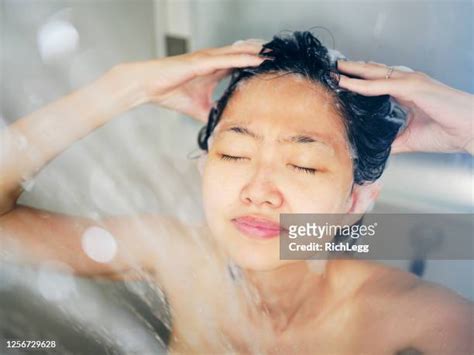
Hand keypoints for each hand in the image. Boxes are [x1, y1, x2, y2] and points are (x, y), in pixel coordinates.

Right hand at [113, 40, 265, 121]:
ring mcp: (207, 59)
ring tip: (276, 53)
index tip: (274, 68)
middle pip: (243, 55)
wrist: (149, 87)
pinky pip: (226, 59)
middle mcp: (213, 61)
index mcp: (213, 71)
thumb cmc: (171, 94)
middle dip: (261, 55)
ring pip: (238, 53)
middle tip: (282, 57)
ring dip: (258, 52)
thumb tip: (224, 129)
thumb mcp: (199, 109)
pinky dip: (242, 58)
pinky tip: (257, 58)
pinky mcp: (200, 61)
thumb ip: (213, 115)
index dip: (256, 64)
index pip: (240, 65)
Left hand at [336, 60, 473, 154]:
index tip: (340, 82)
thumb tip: (371, 148)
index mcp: (407, 92)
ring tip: (334, 71)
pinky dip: (362, 84)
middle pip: (373, 73)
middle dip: (352, 71)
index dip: (359, 81)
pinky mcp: (413, 87)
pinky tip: (347, 83)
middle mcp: (408, 83)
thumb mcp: (409, 139)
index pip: (377, 83)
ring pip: (374, 73)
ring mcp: (411, 82)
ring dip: (352, 71)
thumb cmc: (447, 132)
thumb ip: (390, 140)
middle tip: (332, 70)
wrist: (471, 131)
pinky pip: (381, 84)